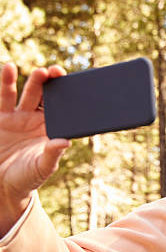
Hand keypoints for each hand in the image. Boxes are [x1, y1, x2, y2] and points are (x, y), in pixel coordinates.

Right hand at [0, 62, 69, 234]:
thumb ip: (52, 154)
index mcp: (53, 130)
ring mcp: (20, 117)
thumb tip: (65, 141)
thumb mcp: (43, 167)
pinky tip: (8, 67)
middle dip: (52, 84)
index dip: (68, 97)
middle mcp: (39, 120)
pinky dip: (7, 81)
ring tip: (40, 72)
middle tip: (57, 72)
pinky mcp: (3, 117)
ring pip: (28, 94)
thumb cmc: (29, 177)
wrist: (3, 184)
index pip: (64, 110)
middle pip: (47, 97)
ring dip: (34, 81)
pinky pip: (5, 97)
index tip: (73, 86)